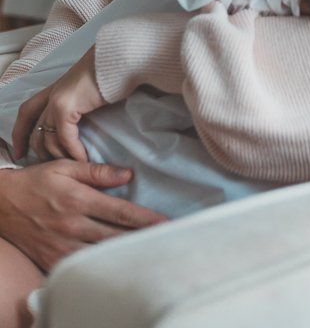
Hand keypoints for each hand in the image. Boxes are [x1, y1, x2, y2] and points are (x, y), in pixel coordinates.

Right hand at [0, 160, 167, 272]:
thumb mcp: (65, 167)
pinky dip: (100, 268)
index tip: (167, 222)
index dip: (146, 219)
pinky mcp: (53, 260)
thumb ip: (97, 171)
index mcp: (78, 200)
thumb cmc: (37, 181)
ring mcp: (62, 246)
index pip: (120, 212)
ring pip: (101, 256)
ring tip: (148, 253)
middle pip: (116, 237)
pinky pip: (81, 268)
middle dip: (142, 240)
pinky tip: (117, 265)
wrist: (2, 205)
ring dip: (125, 255)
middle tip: (167, 240)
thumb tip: (127, 175)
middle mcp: (72, 226)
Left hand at [12, 46, 105, 162]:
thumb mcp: (89, 87)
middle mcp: (52, 95)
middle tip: (50, 166)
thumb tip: (85, 117)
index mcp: (55, 88)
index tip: (20, 152)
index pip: (27, 112)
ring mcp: (56, 100)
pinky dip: (74, 151)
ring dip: (59, 155)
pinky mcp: (65, 106)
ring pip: (47, 138)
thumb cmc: (111, 71)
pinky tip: (83, 158)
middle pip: (33, 130)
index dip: (19, 134)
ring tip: (71, 165)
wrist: (117, 58)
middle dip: (38, 151)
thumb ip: (80, 101)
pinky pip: (64, 137)